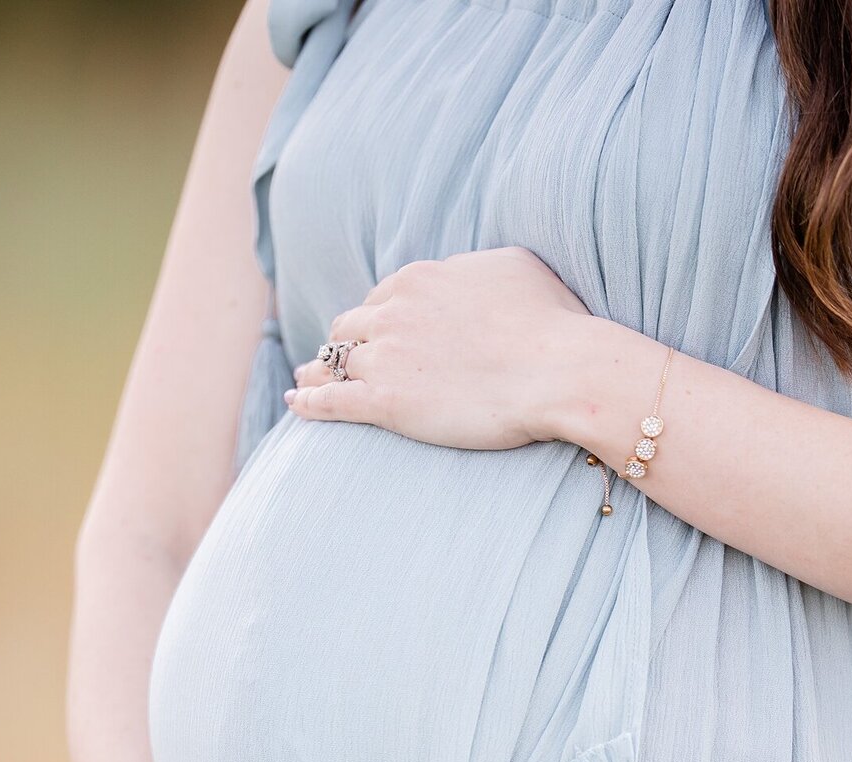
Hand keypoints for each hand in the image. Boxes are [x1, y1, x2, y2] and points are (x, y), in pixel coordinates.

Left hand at [284, 247, 592, 448]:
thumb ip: (479, 268)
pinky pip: (331, 400)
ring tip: (304, 382)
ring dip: (317, 371)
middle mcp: (394, 312)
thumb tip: (470, 273)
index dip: (374, 317)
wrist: (556, 370)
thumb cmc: (551, 323)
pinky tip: (296, 404)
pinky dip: (308, 401)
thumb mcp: (516, 267)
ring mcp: (386, 357)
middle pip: (350, 326)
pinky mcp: (386, 402)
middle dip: (343, 342)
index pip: (382, 297)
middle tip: (335, 358)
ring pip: (334, 362)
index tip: (373, 331)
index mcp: (420, 279)